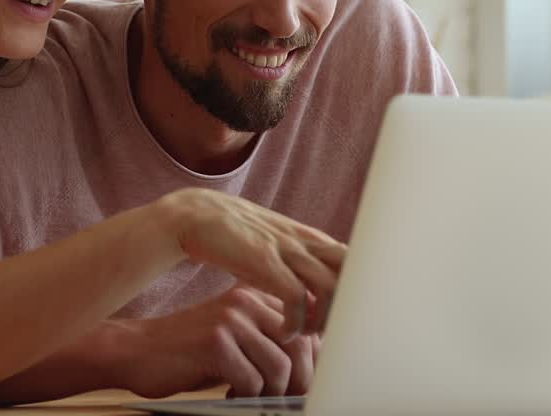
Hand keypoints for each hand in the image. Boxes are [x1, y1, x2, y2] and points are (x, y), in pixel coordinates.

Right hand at [114, 288, 320, 398]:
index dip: (315, 362)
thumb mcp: (234, 339)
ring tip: (256, 400)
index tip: (307, 385)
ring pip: (281, 367)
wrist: (135, 350)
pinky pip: (252, 381)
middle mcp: (246, 301)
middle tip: (286, 402)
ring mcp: (230, 319)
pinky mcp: (214, 342)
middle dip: (301, 383)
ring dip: (274, 394)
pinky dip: (247, 398)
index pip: (307, 328)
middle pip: (301, 347)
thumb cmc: (188, 352)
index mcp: (255, 296)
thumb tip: (314, 371)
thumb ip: (268, 343)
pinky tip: (231, 396)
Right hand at [153, 188, 345, 335]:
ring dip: (323, 319)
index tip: (342, 320)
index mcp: (309, 238)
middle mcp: (304, 241)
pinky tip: (284, 333)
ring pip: (330, 287)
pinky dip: (296, 322)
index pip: (354, 262)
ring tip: (305, 335)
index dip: (355, 293)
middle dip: (348, 306)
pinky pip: (296, 296)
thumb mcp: (273, 248)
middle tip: (331, 331)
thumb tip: (315, 297)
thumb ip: (297, 267)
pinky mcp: (263, 260)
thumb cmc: (233, 239)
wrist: (195, 215)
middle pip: (353, 271)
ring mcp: (285, 249)